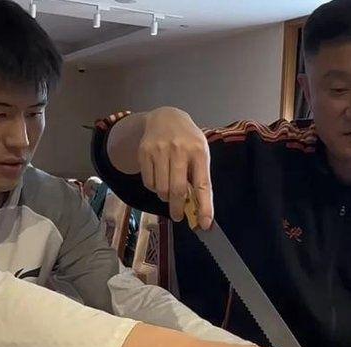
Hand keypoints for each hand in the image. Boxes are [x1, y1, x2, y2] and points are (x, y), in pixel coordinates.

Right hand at [139, 107, 212, 228]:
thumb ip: (199, 177)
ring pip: (161, 189)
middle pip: (177, 190)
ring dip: (165, 198)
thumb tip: (198, 209)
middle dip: (178, 209)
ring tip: (168, 192)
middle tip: (179, 216)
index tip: (205, 224)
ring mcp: (160, 150)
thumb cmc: (187, 140)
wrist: (165, 117)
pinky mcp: (144, 152)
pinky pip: (148, 182)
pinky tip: (159, 179)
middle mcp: (179, 149)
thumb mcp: (200, 153)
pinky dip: (154, 188)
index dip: (204, 207)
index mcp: (199, 151)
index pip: (203, 185)